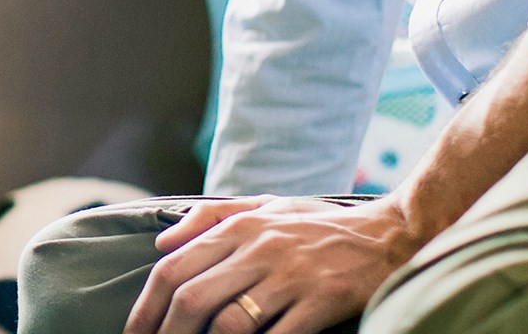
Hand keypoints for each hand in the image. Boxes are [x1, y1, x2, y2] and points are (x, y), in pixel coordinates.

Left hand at [125, 194, 423, 333]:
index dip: (147, 306)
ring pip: (229, 323)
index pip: (174, 266)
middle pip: (193, 298)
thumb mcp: (266, 205)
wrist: (391, 233)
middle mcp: (260, 248)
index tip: (136, 332)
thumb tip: (162, 241)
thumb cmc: (321, 225)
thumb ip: (211, 217)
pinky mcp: (321, 302)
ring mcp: (291, 277)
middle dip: (166, 333)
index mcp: (241, 224)